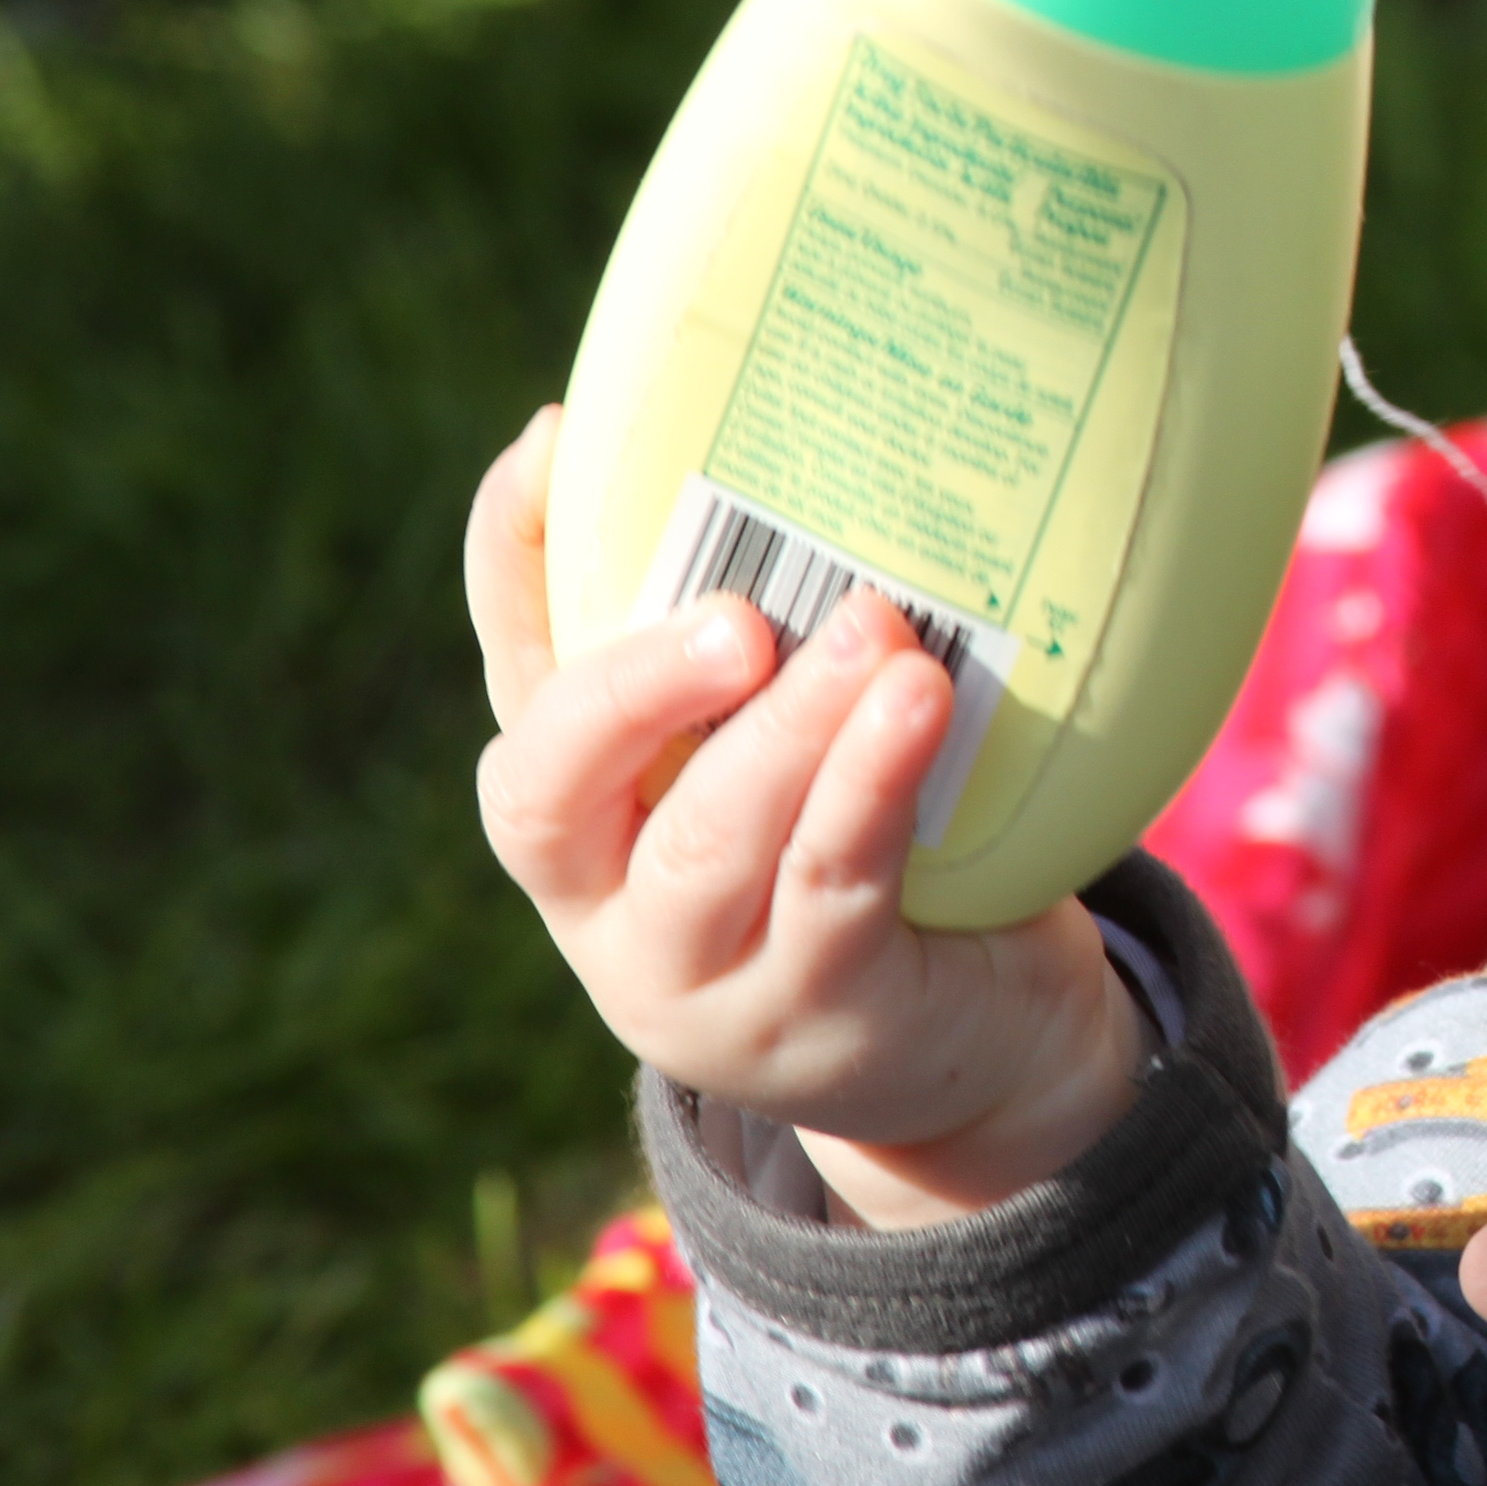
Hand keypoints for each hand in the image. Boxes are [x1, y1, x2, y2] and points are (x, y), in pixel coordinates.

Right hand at [464, 408, 1143, 1227]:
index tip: (554, 439)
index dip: (508, 567)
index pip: (513, 683)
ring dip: (786, 732)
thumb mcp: (799, 759)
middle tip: (734, 612)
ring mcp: (700, 981)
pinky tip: (916, 706)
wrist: (978, 1046)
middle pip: (553, 792)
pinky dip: (868, 789)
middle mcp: (606, 905)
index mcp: (583, 818)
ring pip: (706, 848)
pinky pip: (831, 891)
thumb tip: (799, 448)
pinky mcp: (817, 1018)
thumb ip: (772, 652)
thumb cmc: (874, 857)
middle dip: (630, 689)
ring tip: (873, 630)